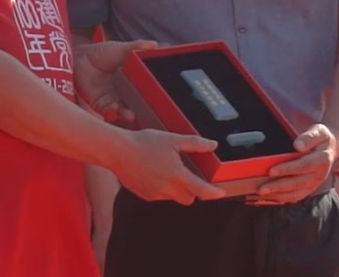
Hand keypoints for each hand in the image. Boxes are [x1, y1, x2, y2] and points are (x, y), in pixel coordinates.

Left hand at [74, 40, 157, 124]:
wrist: (80, 56)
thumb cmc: (103, 52)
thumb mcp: (123, 48)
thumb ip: (138, 47)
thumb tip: (156, 44)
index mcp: (136, 81)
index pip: (150, 92)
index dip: (157, 98)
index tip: (165, 102)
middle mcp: (127, 95)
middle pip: (140, 107)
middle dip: (145, 113)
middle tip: (150, 114)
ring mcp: (115, 101)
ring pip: (125, 113)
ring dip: (128, 115)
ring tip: (131, 115)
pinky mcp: (101, 105)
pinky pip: (108, 112)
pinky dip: (112, 112)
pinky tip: (114, 109)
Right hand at [110, 129, 224, 205]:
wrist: (118, 151)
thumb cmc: (143, 143)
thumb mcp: (172, 139)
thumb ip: (194, 144)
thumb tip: (212, 145)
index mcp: (176, 175)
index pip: (201, 190)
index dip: (213, 193)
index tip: (220, 193)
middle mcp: (167, 188)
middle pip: (189, 199)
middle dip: (192, 191)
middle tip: (189, 176)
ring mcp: (155, 194)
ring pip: (173, 197)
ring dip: (176, 189)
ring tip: (166, 170)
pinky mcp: (145, 195)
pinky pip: (160, 196)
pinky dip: (162, 188)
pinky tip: (155, 173)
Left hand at [247, 123, 337, 205]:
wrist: (332, 148)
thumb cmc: (322, 138)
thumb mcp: (319, 131)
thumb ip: (309, 137)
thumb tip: (298, 146)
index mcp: (322, 160)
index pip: (303, 166)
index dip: (287, 169)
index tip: (271, 171)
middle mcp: (319, 175)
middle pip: (297, 183)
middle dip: (278, 186)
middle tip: (261, 188)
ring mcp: (314, 184)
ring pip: (296, 193)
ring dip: (278, 195)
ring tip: (262, 193)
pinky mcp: (309, 188)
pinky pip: (296, 196)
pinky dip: (282, 198)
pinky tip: (269, 196)